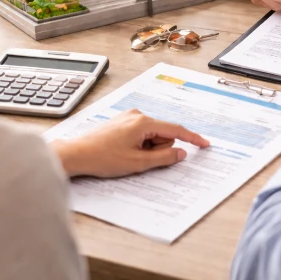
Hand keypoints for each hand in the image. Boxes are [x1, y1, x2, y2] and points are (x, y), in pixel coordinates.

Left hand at [52, 109, 209, 177]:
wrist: (75, 154)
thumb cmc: (102, 158)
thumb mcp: (137, 163)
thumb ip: (163, 158)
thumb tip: (180, 153)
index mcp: (143, 122)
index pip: (175, 130)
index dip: (191, 138)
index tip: (204, 144)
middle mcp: (137, 116)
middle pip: (162, 135)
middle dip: (157, 150)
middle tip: (139, 160)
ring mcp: (128, 118)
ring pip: (151, 136)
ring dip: (146, 149)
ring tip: (126, 157)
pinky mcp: (121, 123)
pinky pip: (140, 135)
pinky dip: (138, 146)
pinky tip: (123, 153)